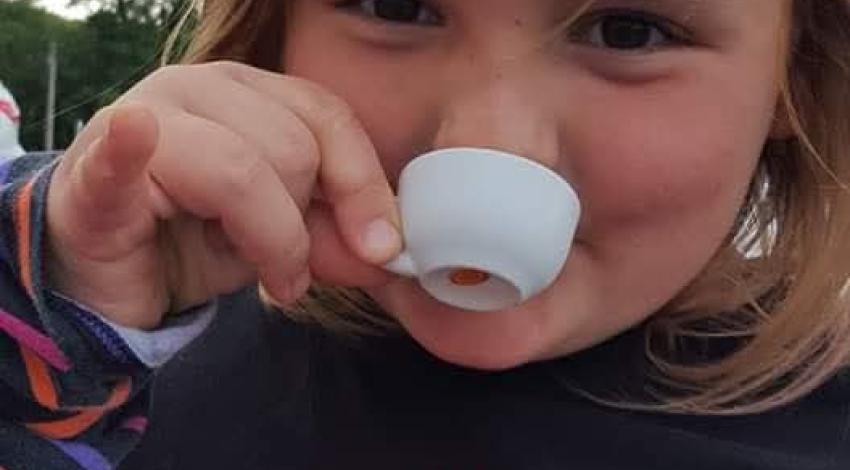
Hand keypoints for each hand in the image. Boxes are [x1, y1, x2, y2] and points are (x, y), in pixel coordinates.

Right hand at [46, 61, 400, 328]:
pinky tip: (135, 136)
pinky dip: (131, 149)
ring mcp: (140, 116)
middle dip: (305, 227)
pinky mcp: (93, 171)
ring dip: (269, 244)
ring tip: (266, 280)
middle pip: (291, 148)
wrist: (115, 275)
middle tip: (289, 270)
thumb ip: (331, 229)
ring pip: (241, 170)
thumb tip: (388, 249)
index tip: (384, 246)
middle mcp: (195, 88)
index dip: (364, 183)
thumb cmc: (198, 240)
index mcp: (246, 91)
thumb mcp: (283, 231)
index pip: (325, 115)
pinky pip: (123, 152)